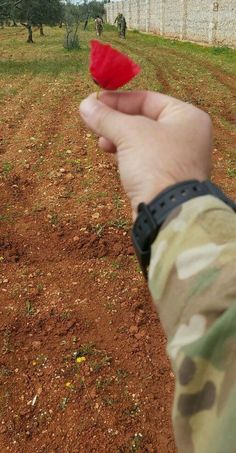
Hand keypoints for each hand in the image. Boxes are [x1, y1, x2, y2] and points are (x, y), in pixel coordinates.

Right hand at [79, 91, 211, 215]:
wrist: (168, 211)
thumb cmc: (155, 164)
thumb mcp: (129, 134)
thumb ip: (106, 117)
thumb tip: (84, 105)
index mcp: (187, 117)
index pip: (148, 99)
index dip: (119, 99)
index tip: (95, 102)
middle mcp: (186, 135)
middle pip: (144, 119)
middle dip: (117, 121)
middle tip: (94, 122)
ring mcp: (178, 159)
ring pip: (142, 141)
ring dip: (118, 138)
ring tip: (101, 141)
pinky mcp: (166, 178)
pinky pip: (144, 159)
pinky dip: (126, 154)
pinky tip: (111, 155)